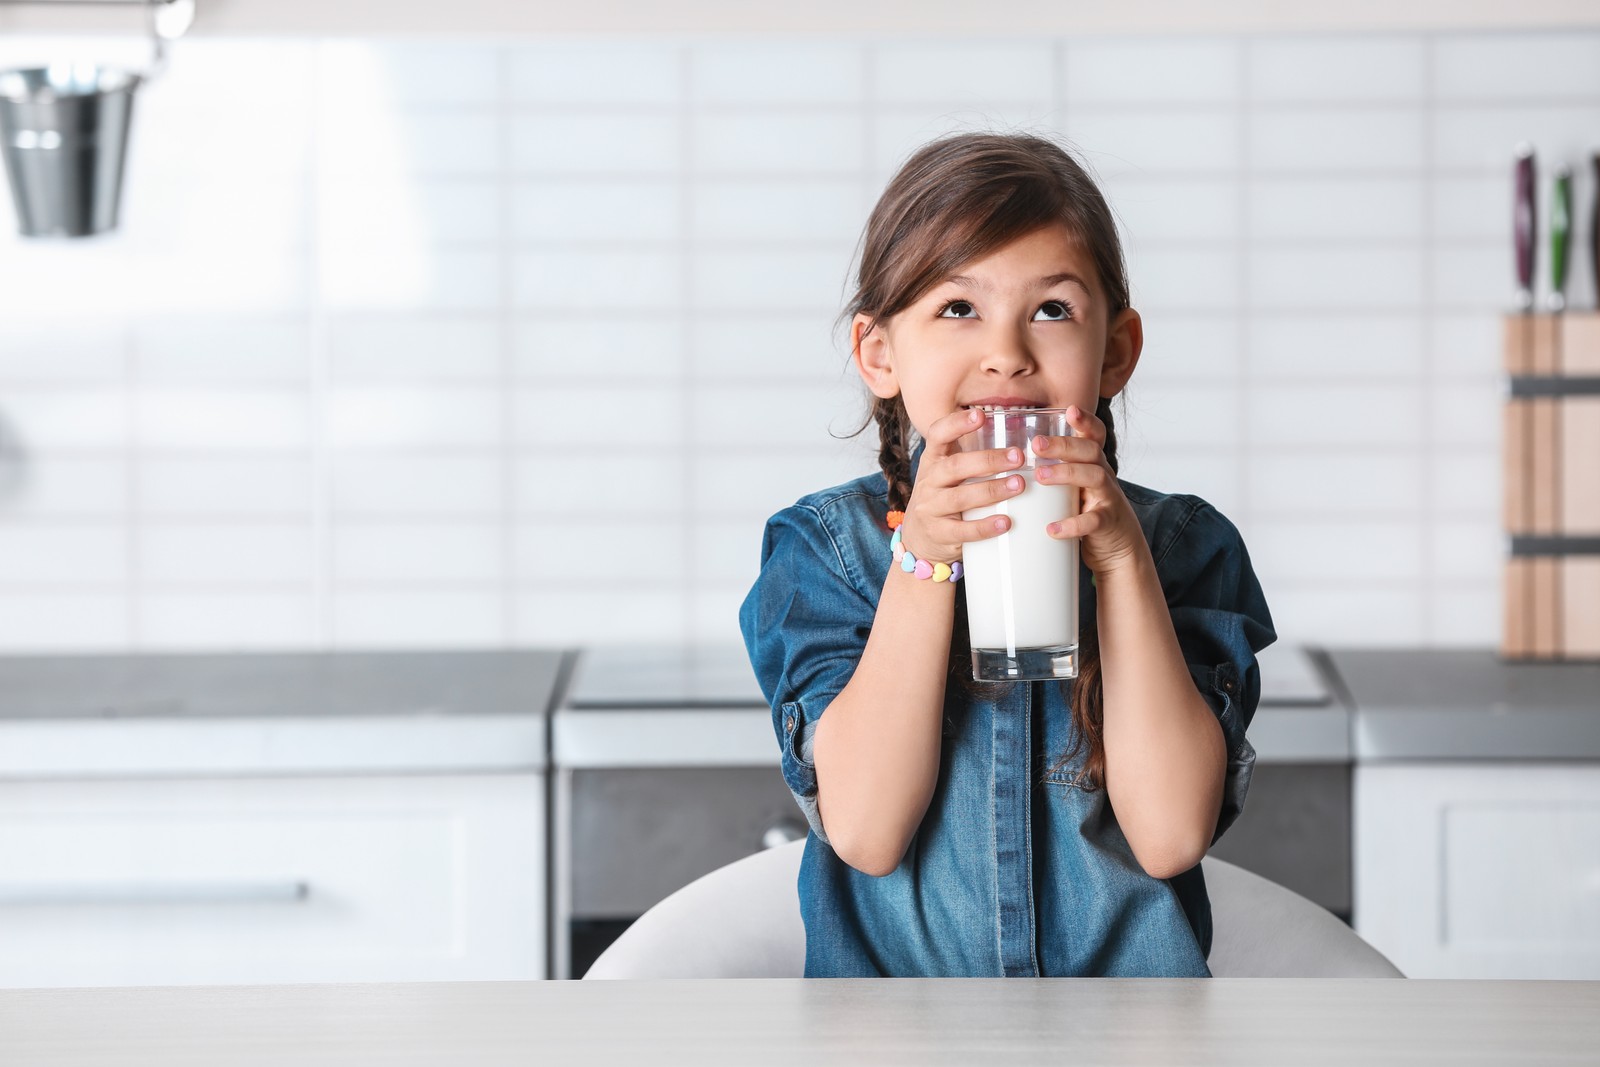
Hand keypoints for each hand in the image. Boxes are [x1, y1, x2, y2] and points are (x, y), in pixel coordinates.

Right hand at [896, 407, 1029, 563]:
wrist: (917, 540)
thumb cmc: (943, 498)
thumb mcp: (946, 474)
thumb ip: (970, 457)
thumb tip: (1019, 435)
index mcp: (932, 461)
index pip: (937, 435)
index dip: (956, 424)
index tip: (980, 415)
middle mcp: (928, 482)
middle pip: (955, 467)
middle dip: (988, 460)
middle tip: (1018, 456)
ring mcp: (931, 509)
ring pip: (960, 498)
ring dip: (991, 490)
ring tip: (1019, 485)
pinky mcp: (939, 534)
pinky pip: (962, 531)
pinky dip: (985, 527)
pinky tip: (1006, 522)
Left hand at [1032, 404, 1147, 575]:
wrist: (1118, 548)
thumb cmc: (1086, 513)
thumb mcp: (1072, 488)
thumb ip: (1052, 472)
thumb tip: (1009, 461)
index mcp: (1093, 464)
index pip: (1094, 436)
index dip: (1085, 421)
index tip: (1069, 410)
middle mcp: (1104, 476)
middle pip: (1090, 451)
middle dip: (1064, 445)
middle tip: (1036, 444)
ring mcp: (1108, 498)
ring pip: (1094, 477)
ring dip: (1066, 473)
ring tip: (1040, 475)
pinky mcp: (1108, 524)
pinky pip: (1093, 521)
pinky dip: (1072, 525)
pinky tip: (1051, 529)